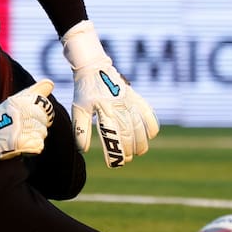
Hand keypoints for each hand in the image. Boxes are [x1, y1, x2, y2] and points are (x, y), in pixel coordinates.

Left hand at [62, 21, 158, 167]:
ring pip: (141, 127)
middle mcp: (118, 107)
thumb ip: (81, 130)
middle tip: (125, 160)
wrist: (95, 68)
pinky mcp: (136, 98)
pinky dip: (152, 126)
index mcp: (103, 111)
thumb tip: (83, 150)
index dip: (114, 153)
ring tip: (138, 152)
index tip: (114, 164)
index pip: (111, 137)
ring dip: (141, 143)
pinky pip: (149, 114)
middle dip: (128, 151)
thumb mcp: (79, 110)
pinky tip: (150, 135)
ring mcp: (129, 102)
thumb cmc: (85, 92)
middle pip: (129, 135)